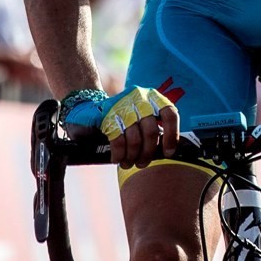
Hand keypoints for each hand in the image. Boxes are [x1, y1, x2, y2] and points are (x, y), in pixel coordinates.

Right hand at [61, 86, 179, 168]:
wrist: (89, 107)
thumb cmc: (122, 118)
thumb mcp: (141, 116)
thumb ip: (153, 128)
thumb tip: (168, 151)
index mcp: (152, 97)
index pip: (169, 114)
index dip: (172, 135)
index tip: (168, 152)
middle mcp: (139, 98)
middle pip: (151, 131)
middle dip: (148, 153)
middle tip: (142, 163)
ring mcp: (123, 105)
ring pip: (135, 139)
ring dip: (133, 156)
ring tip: (129, 163)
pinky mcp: (107, 115)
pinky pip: (118, 141)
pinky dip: (120, 154)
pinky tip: (118, 159)